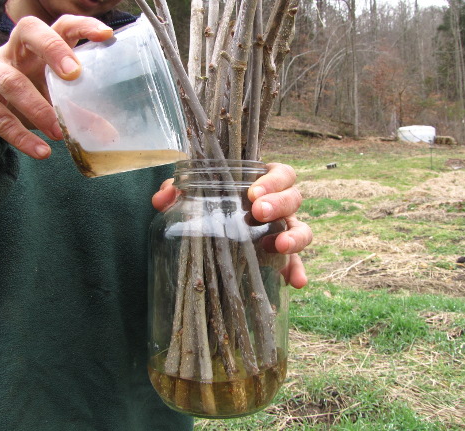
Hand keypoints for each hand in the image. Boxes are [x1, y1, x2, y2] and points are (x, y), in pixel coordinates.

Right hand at [0, 15, 114, 158]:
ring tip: (58, 132)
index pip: (61, 26)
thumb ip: (76, 109)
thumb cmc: (23, 95)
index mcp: (39, 48)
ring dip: (38, 108)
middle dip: (53, 49)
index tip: (106, 35)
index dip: (82, 26)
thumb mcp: (50, 97)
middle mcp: (13, 51)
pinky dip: (21, 136)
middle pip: (29, 32)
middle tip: (74, 73)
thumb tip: (109, 134)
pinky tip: (41, 151)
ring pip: (10, 82)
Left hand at [152, 163, 312, 288]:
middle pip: (293, 198)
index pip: (280, 174)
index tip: (253, 192)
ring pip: (301, 228)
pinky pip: (296, 262)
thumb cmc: (210, 201)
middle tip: (258, 213)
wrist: (217, 224)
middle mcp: (278, 205)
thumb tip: (162, 198)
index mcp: (262, 183)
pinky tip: (295, 282)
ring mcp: (283, 229)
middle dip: (279, 204)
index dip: (272, 181)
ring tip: (281, 246)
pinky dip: (297, 270)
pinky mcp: (282, 255)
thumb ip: (176, 191)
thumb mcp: (193, 194)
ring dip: (295, 237)